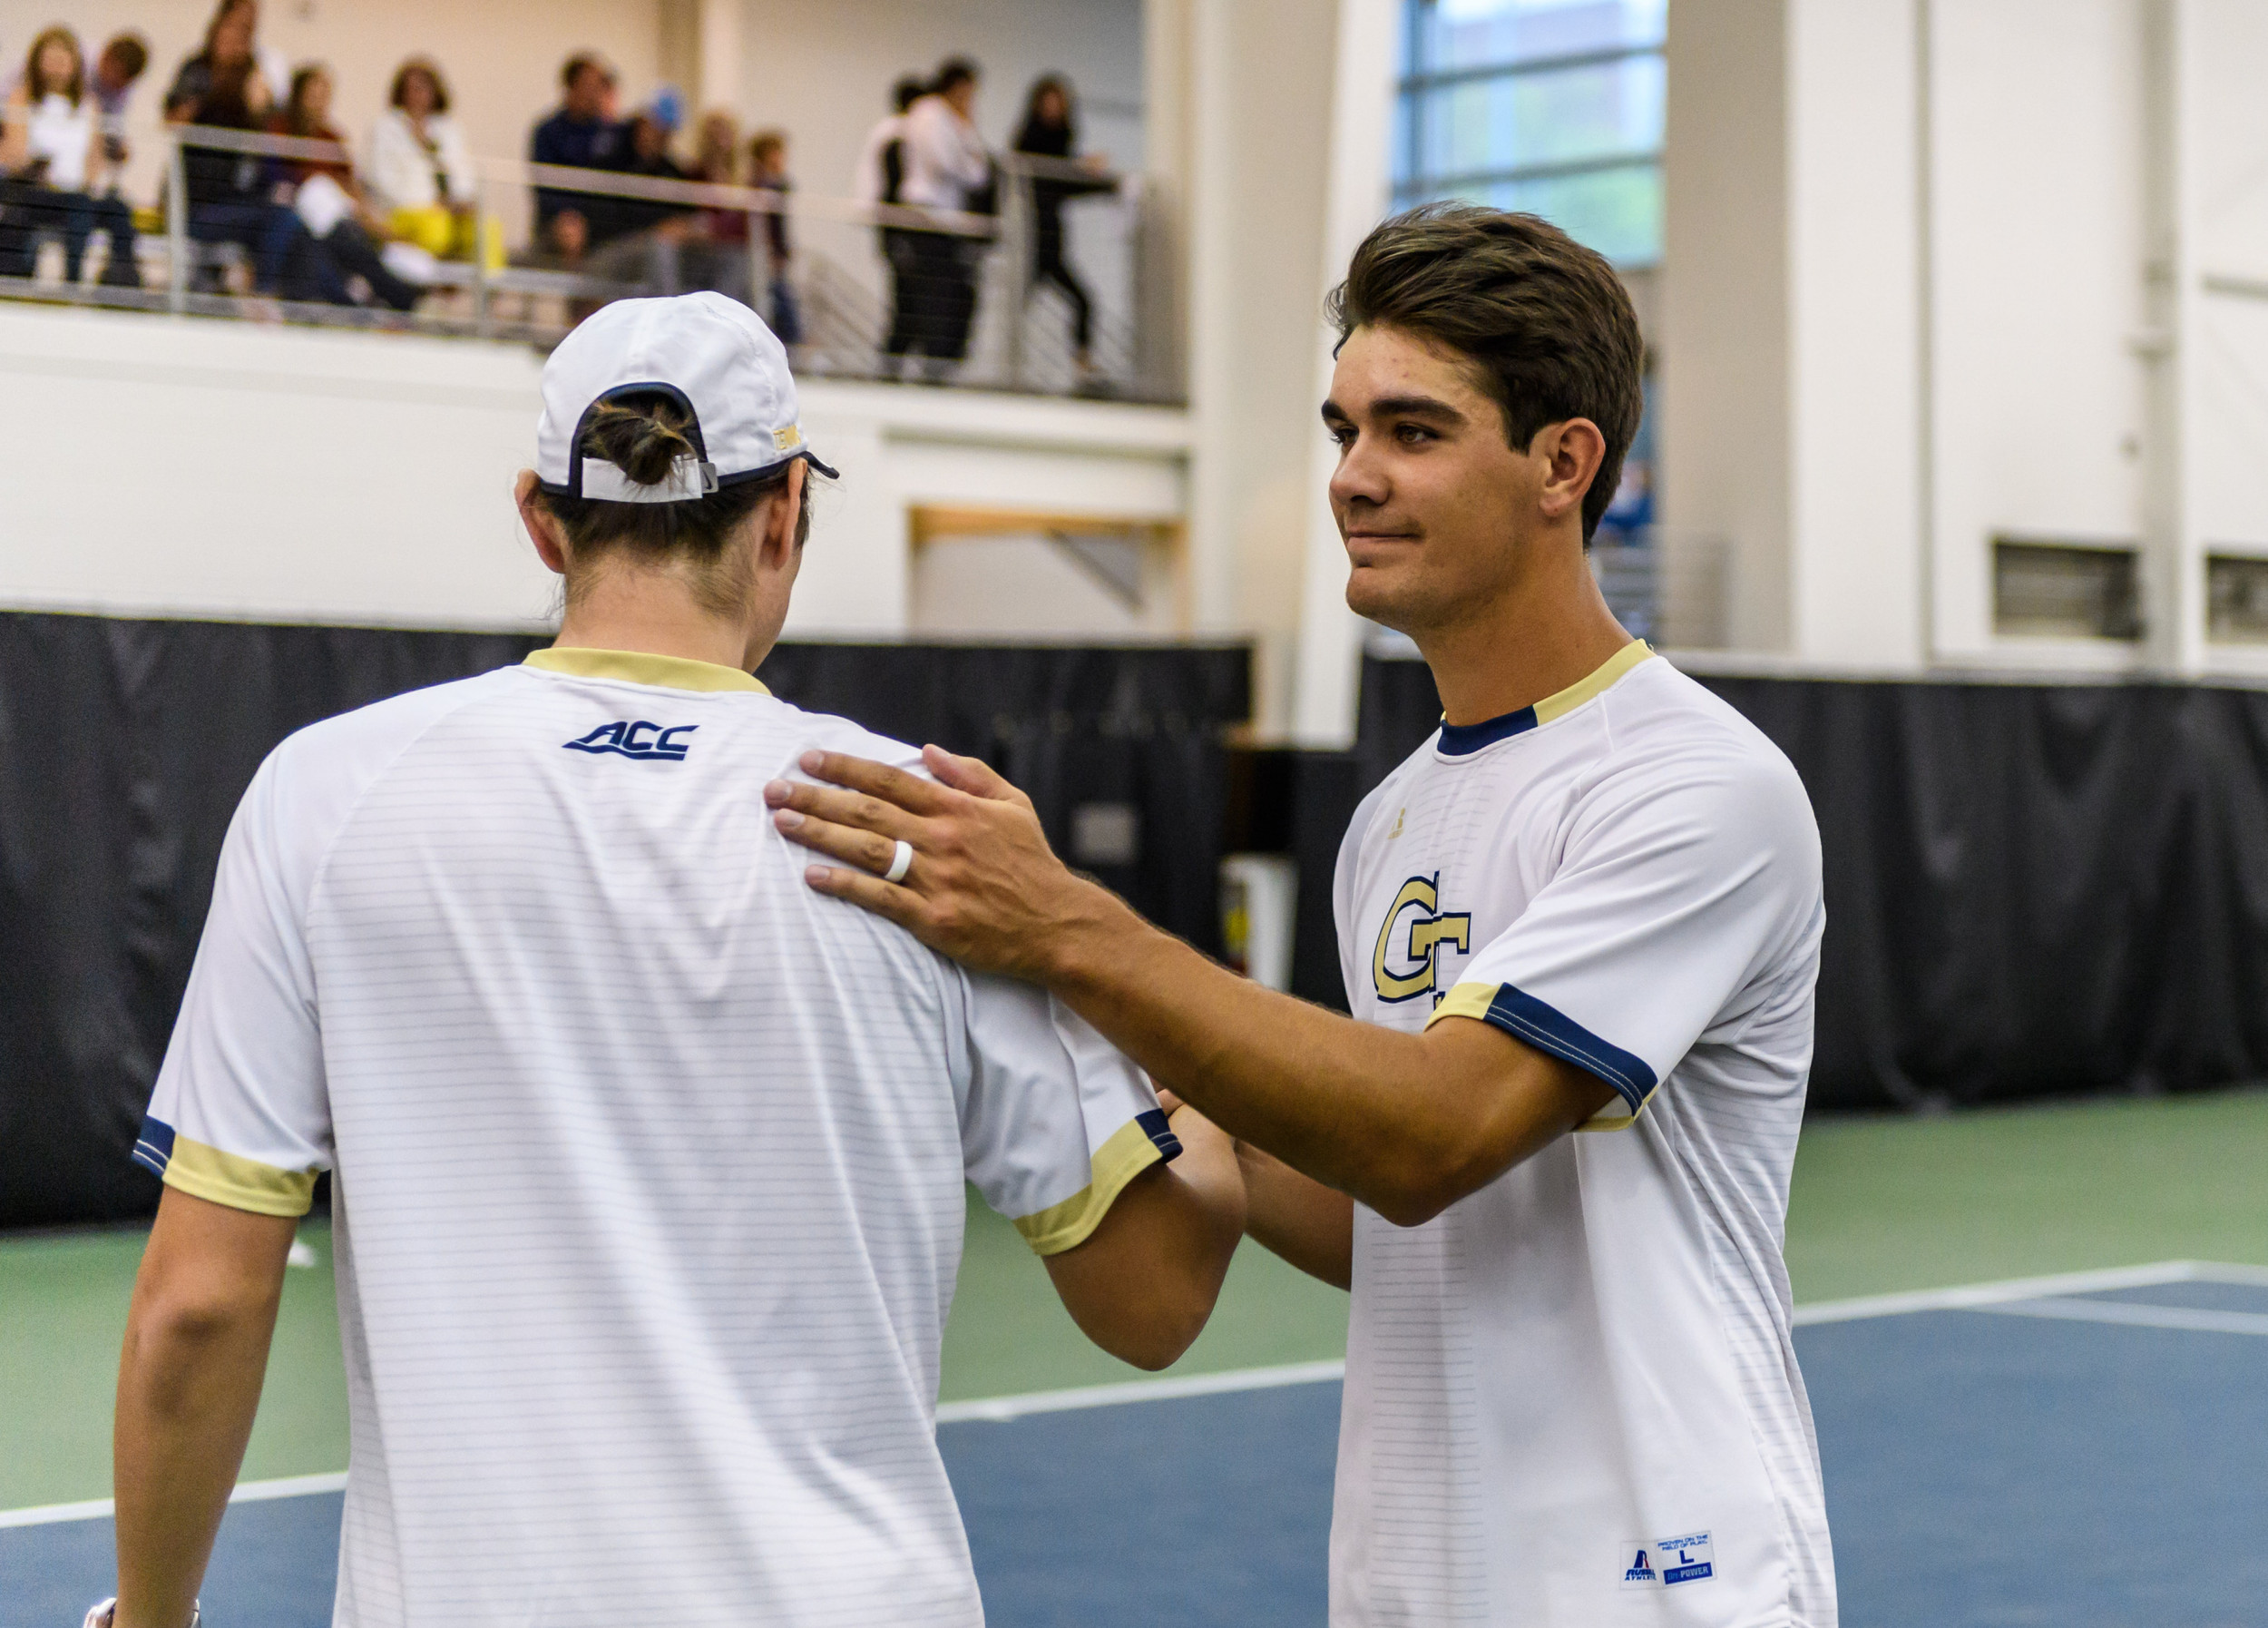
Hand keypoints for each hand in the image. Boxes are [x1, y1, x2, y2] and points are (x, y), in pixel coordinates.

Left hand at [764, 745, 1129, 981]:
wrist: (1056, 925)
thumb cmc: (1031, 863)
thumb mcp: (1013, 806)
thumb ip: (970, 774)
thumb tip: (928, 751)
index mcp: (959, 808)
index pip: (890, 779)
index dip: (846, 767)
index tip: (809, 758)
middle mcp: (944, 839)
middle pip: (867, 811)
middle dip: (816, 796)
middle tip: (774, 789)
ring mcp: (938, 879)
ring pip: (867, 850)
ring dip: (819, 834)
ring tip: (782, 823)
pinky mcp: (934, 918)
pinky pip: (881, 898)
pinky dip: (844, 886)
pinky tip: (813, 876)